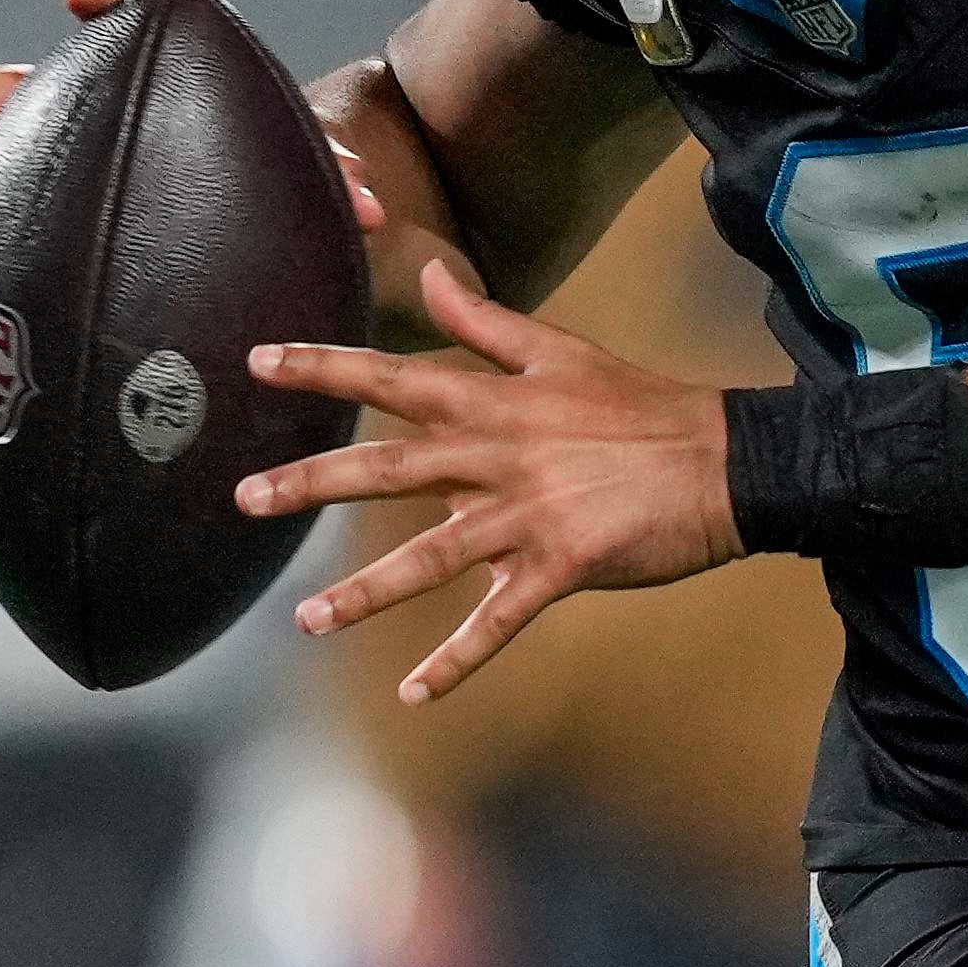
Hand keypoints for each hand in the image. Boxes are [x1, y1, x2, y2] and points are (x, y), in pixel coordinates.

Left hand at [236, 253, 734, 704]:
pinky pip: (497, 620)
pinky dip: (457, 659)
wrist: (724, 460)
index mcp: (492, 402)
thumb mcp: (561, 350)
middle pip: (387, 469)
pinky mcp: (560, 566)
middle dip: (311, 482)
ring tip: (305, 621)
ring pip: (429, 557)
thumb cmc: (643, 406)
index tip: (259, 362)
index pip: (391, 378)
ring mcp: (525, 516)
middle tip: (244, 498)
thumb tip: (432, 275)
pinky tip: (415, 691)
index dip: (323, 368)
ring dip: (365, 592)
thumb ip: (485, 323)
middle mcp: (495, 457)